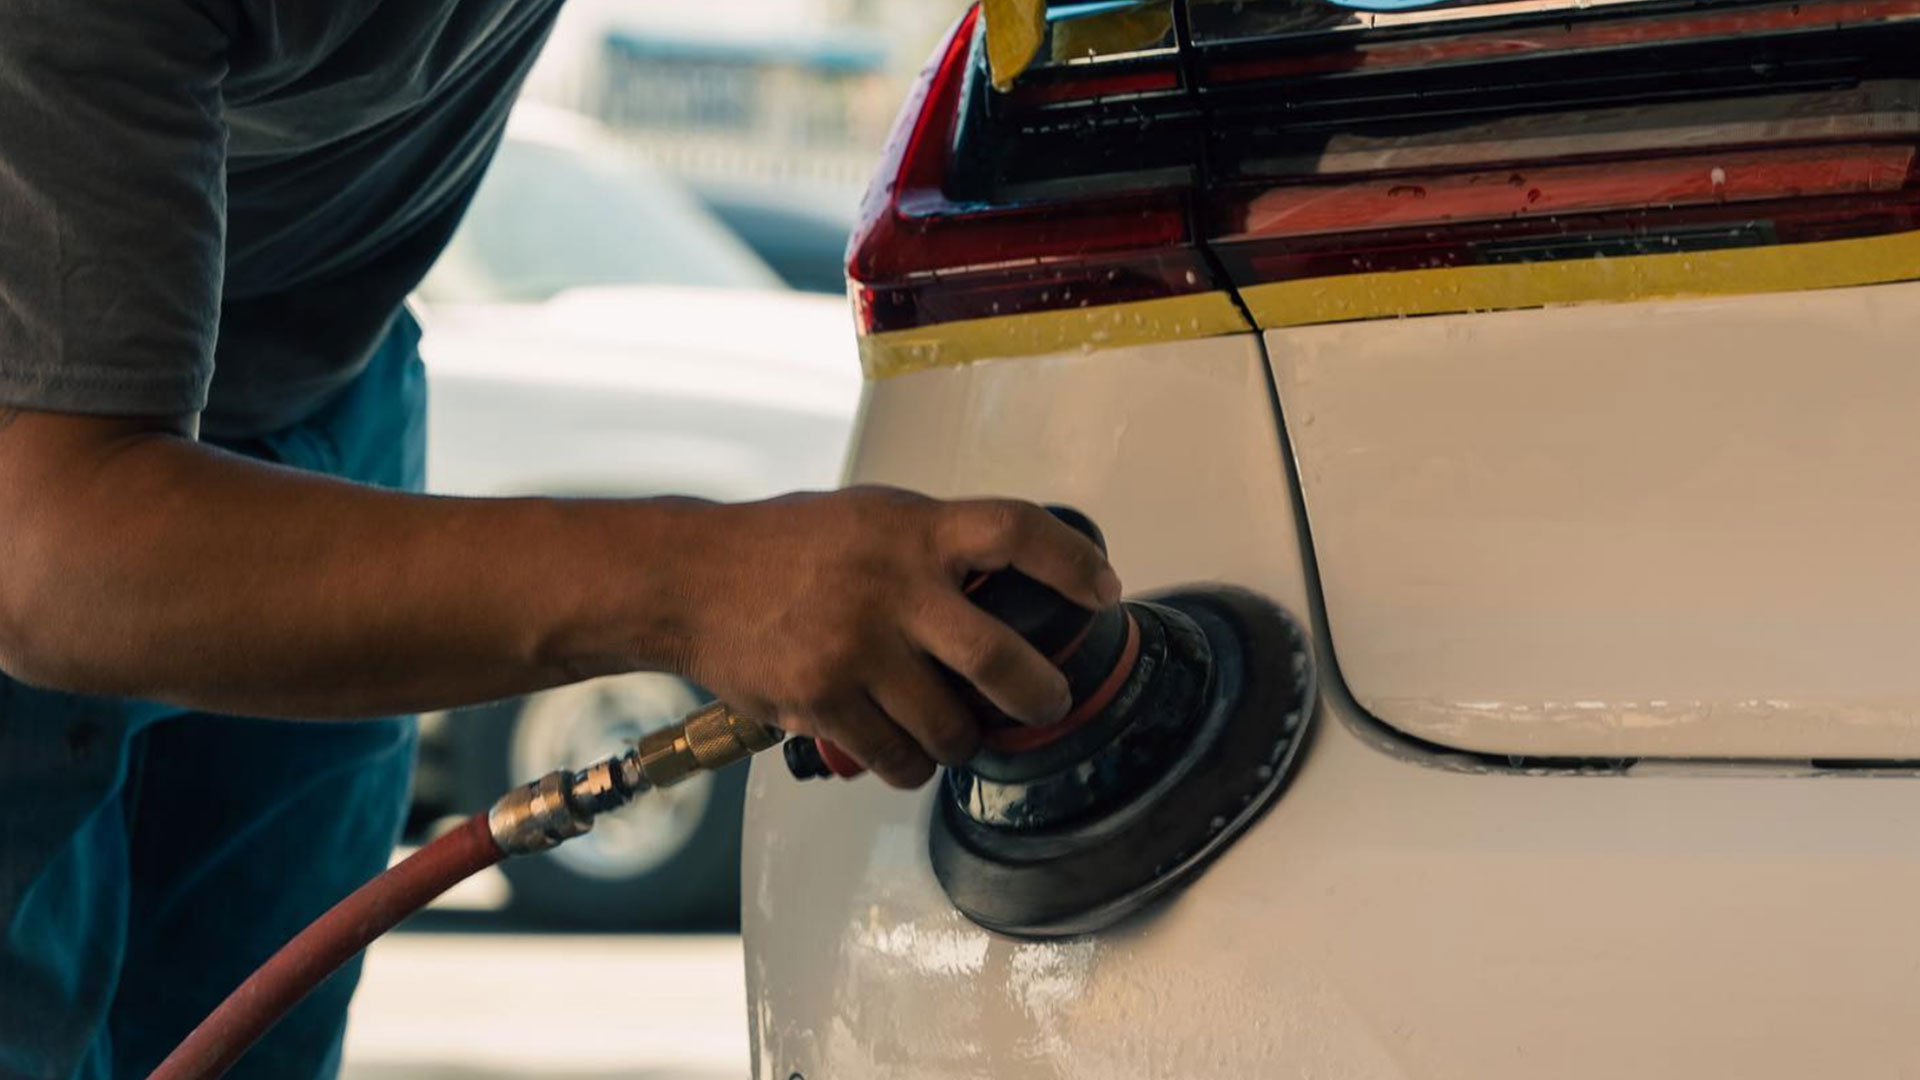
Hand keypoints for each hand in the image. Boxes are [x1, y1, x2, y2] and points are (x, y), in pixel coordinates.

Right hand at [667, 488, 1121, 787]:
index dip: (1074, 564)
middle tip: (1049, 702)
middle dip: (1041, 696)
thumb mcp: (872, 516)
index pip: (1017, 532)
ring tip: (961, 733)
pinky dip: (911, 766)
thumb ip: (936, 544)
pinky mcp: (822, 702)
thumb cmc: (784, 546)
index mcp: (912, 531)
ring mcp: (857, 650)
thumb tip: (1012, 578)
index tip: (1103, 590)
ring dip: (966, 742)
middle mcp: (891, 588)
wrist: (690, 580)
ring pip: (951, 730)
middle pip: (1001, 662)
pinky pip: (896, 759)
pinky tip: (906, 751)